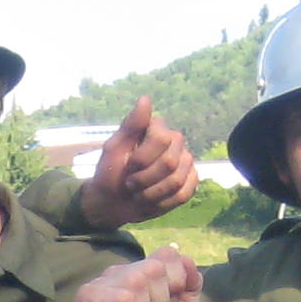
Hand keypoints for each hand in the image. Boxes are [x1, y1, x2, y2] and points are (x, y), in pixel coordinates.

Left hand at [74, 99, 198, 230]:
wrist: (113, 202)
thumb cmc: (110, 173)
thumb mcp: (114, 149)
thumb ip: (131, 125)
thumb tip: (145, 98)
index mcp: (157, 129)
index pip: (162, 139)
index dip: (142, 159)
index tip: (128, 167)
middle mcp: (175, 142)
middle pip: (170, 162)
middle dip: (145, 179)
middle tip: (130, 184)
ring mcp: (185, 161)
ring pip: (177, 180)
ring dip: (151, 193)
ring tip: (139, 193)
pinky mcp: (190, 181)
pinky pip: (185, 193)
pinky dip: (164, 202)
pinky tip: (152, 200)